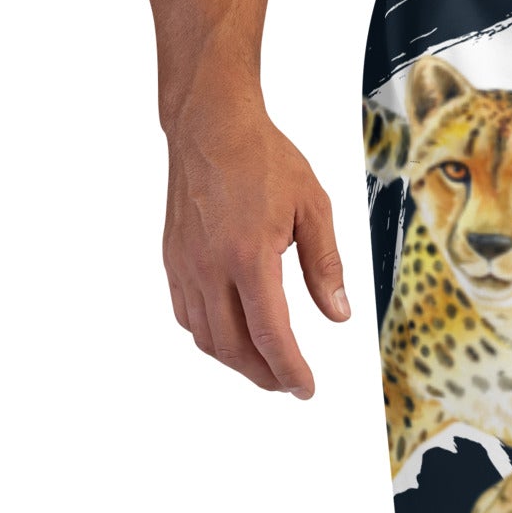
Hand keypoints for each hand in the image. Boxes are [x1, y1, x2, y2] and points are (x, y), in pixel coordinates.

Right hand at [162, 103, 348, 398]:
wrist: (210, 123)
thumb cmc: (263, 158)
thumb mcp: (313, 207)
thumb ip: (326, 266)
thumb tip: (338, 315)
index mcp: (249, 257)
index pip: (271, 336)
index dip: (291, 371)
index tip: (306, 389)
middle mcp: (210, 267)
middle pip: (235, 348)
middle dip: (265, 376)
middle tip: (290, 384)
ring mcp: (185, 265)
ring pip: (206, 338)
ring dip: (237, 362)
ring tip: (266, 367)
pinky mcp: (172, 259)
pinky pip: (187, 315)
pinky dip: (211, 338)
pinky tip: (232, 337)